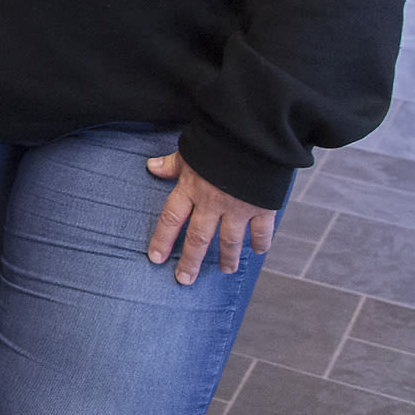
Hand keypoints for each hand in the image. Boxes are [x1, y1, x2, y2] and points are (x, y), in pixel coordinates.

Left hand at [145, 152, 276, 283]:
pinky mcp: (262, 207)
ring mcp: (239, 207)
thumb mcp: (190, 150)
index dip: (162, 240)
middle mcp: (213, 202)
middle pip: (198, 238)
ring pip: (230, 241)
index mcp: (191, 188)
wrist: (253, 134)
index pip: (171, 219)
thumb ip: (172, 164)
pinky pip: (262, 232)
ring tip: (225, 270)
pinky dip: (260, 243)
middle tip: (184, 280)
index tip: (155, 259)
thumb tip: (151, 167)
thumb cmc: (218, 139)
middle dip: (191, 262)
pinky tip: (258, 252)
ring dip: (227, 258)